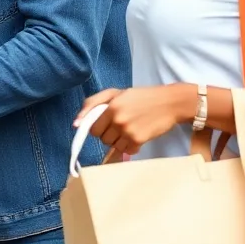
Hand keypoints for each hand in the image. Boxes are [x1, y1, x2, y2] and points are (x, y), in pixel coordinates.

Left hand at [76, 84, 196, 155]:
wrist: (169, 102)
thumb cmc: (141, 96)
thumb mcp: (115, 93)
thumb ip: (92, 104)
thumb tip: (75, 123)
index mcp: (110, 107)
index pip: (92, 129)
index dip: (98, 127)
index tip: (107, 123)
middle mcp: (118, 120)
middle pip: (102, 139)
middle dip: (109, 134)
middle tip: (120, 124)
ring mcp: (128, 131)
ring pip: (113, 146)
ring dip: (119, 141)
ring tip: (130, 128)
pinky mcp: (139, 140)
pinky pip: (127, 150)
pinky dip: (131, 146)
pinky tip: (138, 134)